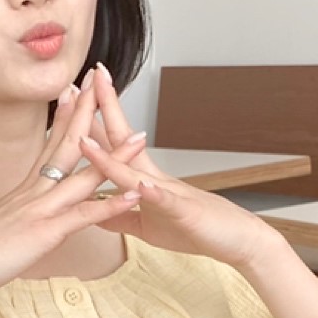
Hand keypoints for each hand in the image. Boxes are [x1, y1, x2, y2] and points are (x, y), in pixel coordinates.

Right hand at [0, 72, 148, 306]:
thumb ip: (13, 215)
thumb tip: (19, 213)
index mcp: (24, 191)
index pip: (49, 145)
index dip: (65, 117)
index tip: (74, 90)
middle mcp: (33, 193)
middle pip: (68, 146)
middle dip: (87, 113)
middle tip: (102, 82)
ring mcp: (40, 210)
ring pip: (84, 177)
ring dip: (115, 157)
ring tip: (141, 136)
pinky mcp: (45, 233)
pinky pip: (84, 216)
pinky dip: (111, 204)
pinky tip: (134, 194)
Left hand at [78, 64, 279, 271]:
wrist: (241, 241)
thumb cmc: (197, 230)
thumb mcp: (149, 227)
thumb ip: (121, 217)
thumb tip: (93, 211)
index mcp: (145, 179)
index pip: (115, 143)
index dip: (95, 119)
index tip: (76, 94)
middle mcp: (155, 178)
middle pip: (124, 140)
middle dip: (105, 108)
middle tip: (88, 77)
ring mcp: (171, 194)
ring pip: (136, 172)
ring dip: (111, 155)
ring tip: (86, 138)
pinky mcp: (185, 214)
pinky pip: (166, 202)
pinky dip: (152, 194)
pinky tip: (140, 186)